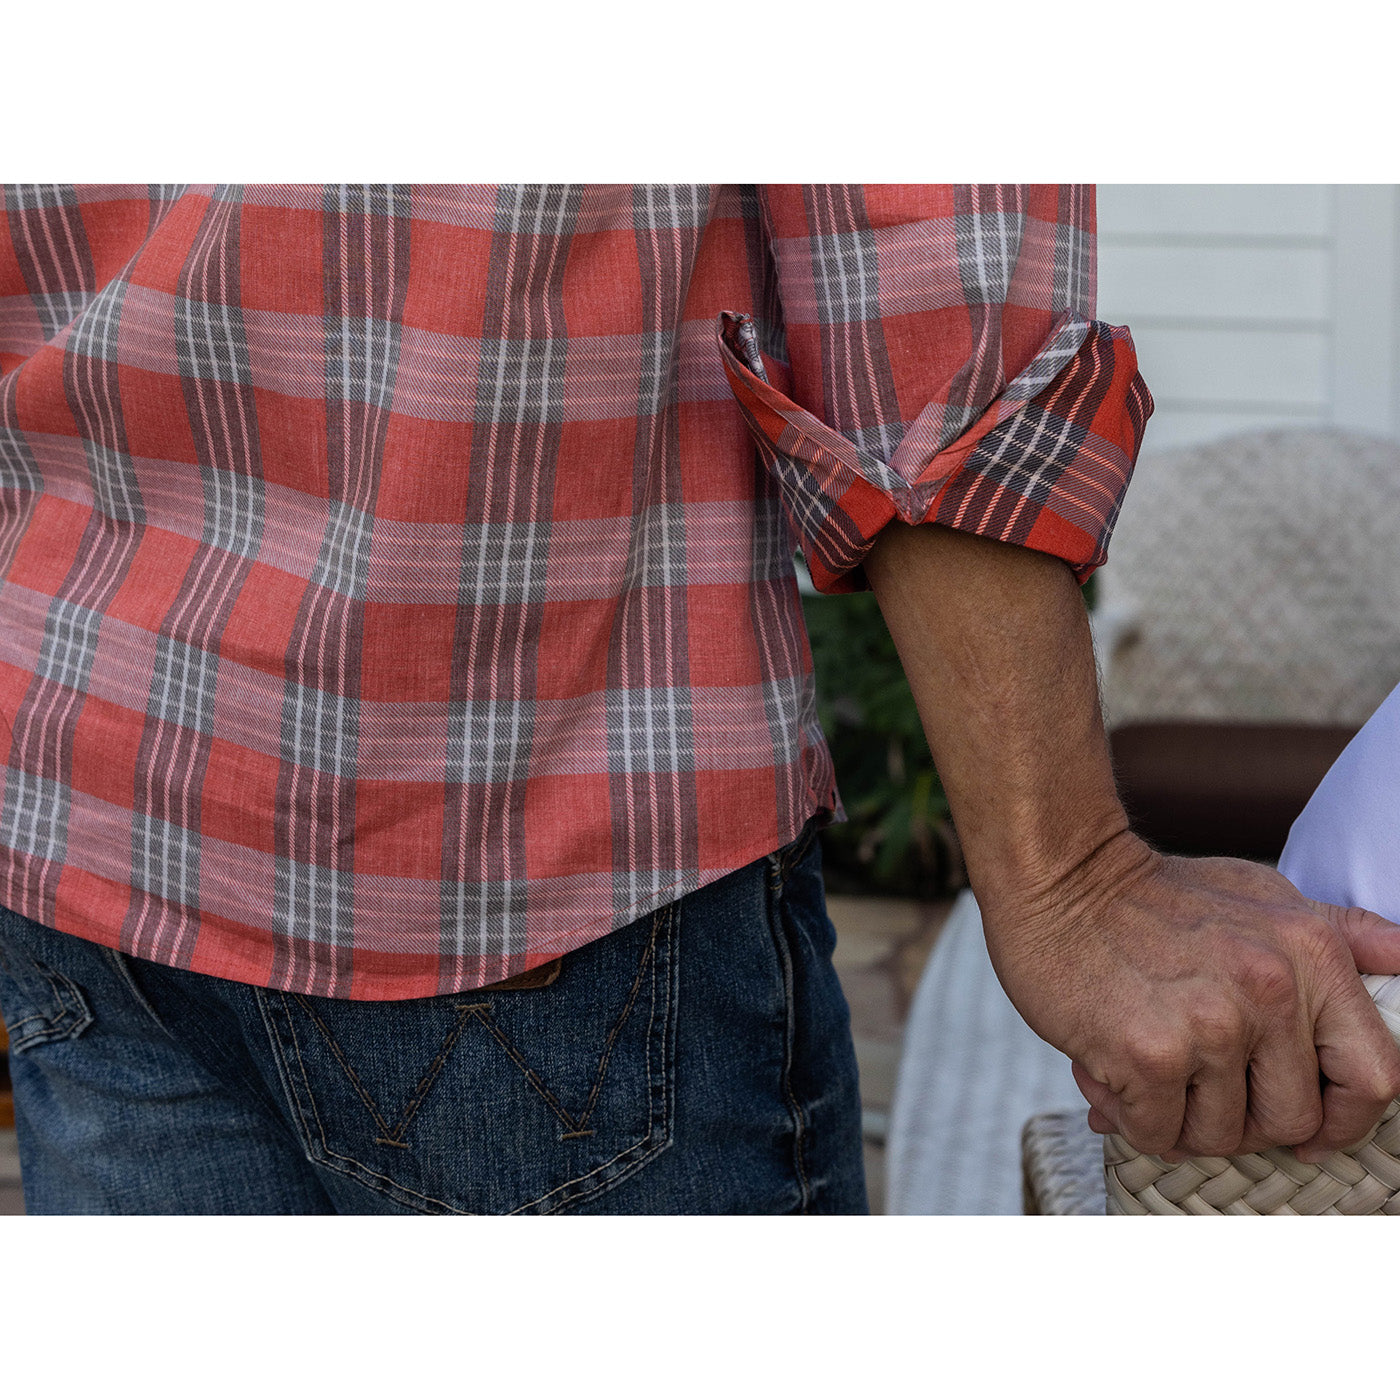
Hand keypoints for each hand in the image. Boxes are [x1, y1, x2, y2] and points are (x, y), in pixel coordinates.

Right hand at [981, 831, 1399, 1162]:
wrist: (1057, 872)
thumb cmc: (1154, 893)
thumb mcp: (1263, 894)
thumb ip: (1340, 932)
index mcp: (1312, 955)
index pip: (1376, 1077)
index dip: (1345, 1118)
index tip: (1306, 1125)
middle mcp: (1271, 990)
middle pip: (1292, 1120)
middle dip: (1244, 1120)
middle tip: (1198, 1086)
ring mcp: (1211, 1025)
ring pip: (1222, 1136)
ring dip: (1181, 1119)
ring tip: (1149, 1068)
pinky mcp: (1149, 1053)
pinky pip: (1159, 1134)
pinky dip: (1134, 1118)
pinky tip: (1112, 1073)